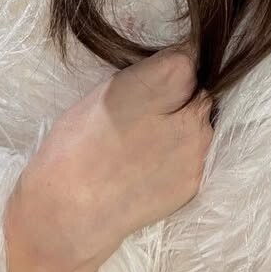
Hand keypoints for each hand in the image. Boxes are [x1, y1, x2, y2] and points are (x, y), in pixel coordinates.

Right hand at [10, 45, 214, 271]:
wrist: (69, 213)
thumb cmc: (74, 146)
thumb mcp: (105, 92)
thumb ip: (147, 76)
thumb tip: (176, 66)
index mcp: (160, 85)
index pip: (190, 58)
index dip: (177, 63)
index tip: (162, 73)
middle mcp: (189, 116)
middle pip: (200, 93)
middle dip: (183, 98)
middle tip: (148, 115)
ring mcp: (196, 153)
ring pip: (201, 126)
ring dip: (185, 127)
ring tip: (147, 144)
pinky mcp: (195, 183)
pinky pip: (196, 156)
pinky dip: (181, 156)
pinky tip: (151, 166)